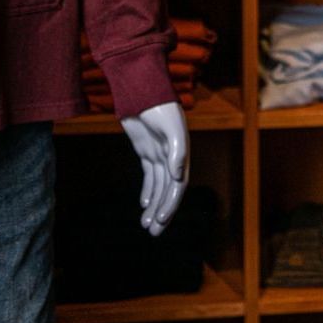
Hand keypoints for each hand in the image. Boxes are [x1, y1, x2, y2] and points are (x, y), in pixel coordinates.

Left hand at [120, 101, 189, 235]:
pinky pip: (149, 176)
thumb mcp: (169, 125)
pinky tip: (144, 204)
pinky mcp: (147, 150)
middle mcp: (172, 156)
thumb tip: (178, 174)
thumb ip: (176, 148)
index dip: (170, 204)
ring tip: (146, 225)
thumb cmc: (158, 105)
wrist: (142, 89)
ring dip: (154, 205)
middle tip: (153, 232)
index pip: (177, 185)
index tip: (161, 220)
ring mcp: (159, 153)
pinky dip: (147, 190)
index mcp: (180, 153)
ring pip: (158, 186)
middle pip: (168, 190)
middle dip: (162, 211)